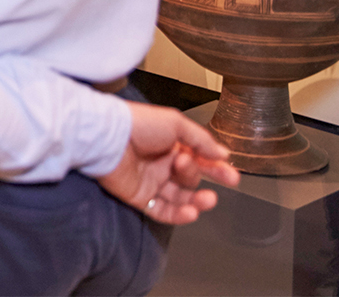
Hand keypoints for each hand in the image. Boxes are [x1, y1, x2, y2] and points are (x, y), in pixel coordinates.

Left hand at [97, 101, 239, 224]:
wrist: (106, 136)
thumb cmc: (138, 124)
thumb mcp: (176, 124)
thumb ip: (202, 141)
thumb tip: (223, 155)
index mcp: (171, 144)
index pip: (200, 159)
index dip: (217, 169)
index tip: (232, 177)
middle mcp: (161, 163)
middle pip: (190, 179)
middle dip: (197, 176)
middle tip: (189, 168)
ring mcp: (150, 181)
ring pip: (180, 198)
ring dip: (196, 202)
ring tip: (207, 200)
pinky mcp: (139, 196)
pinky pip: (162, 211)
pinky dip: (178, 215)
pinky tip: (191, 213)